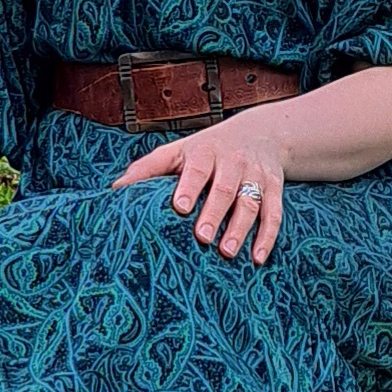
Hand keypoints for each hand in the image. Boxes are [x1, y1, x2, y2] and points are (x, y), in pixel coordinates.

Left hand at [117, 117, 287, 261]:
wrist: (260, 134)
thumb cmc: (207, 150)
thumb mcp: (178, 152)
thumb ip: (149, 169)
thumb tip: (116, 189)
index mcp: (206, 151)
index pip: (198, 168)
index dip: (189, 187)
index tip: (179, 208)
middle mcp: (234, 161)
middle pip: (226, 188)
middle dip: (214, 212)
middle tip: (202, 237)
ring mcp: (256, 175)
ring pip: (251, 203)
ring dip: (241, 229)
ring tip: (227, 252)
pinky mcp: (275, 188)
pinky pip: (274, 213)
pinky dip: (268, 237)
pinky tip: (257, 258)